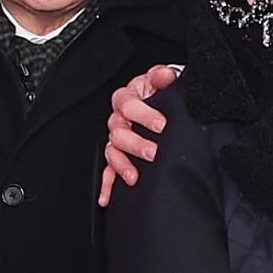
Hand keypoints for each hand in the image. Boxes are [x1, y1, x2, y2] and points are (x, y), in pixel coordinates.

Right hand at [96, 65, 182, 202]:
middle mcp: (119, 118)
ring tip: (134, 176)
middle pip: (119, 132)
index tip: (161, 125)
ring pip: (113, 152)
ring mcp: (117, 138)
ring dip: (122, 165)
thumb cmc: (159, 92)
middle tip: (154, 152)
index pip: (129, 105)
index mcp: (128, 98)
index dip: (144, 115)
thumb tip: (166, 75)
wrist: (161, 102)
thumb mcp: (162, 80)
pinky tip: (106, 197)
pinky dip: (106, 185)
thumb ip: (163, 76)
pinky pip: (107, 171)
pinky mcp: (118, 156)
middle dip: (136, 144)